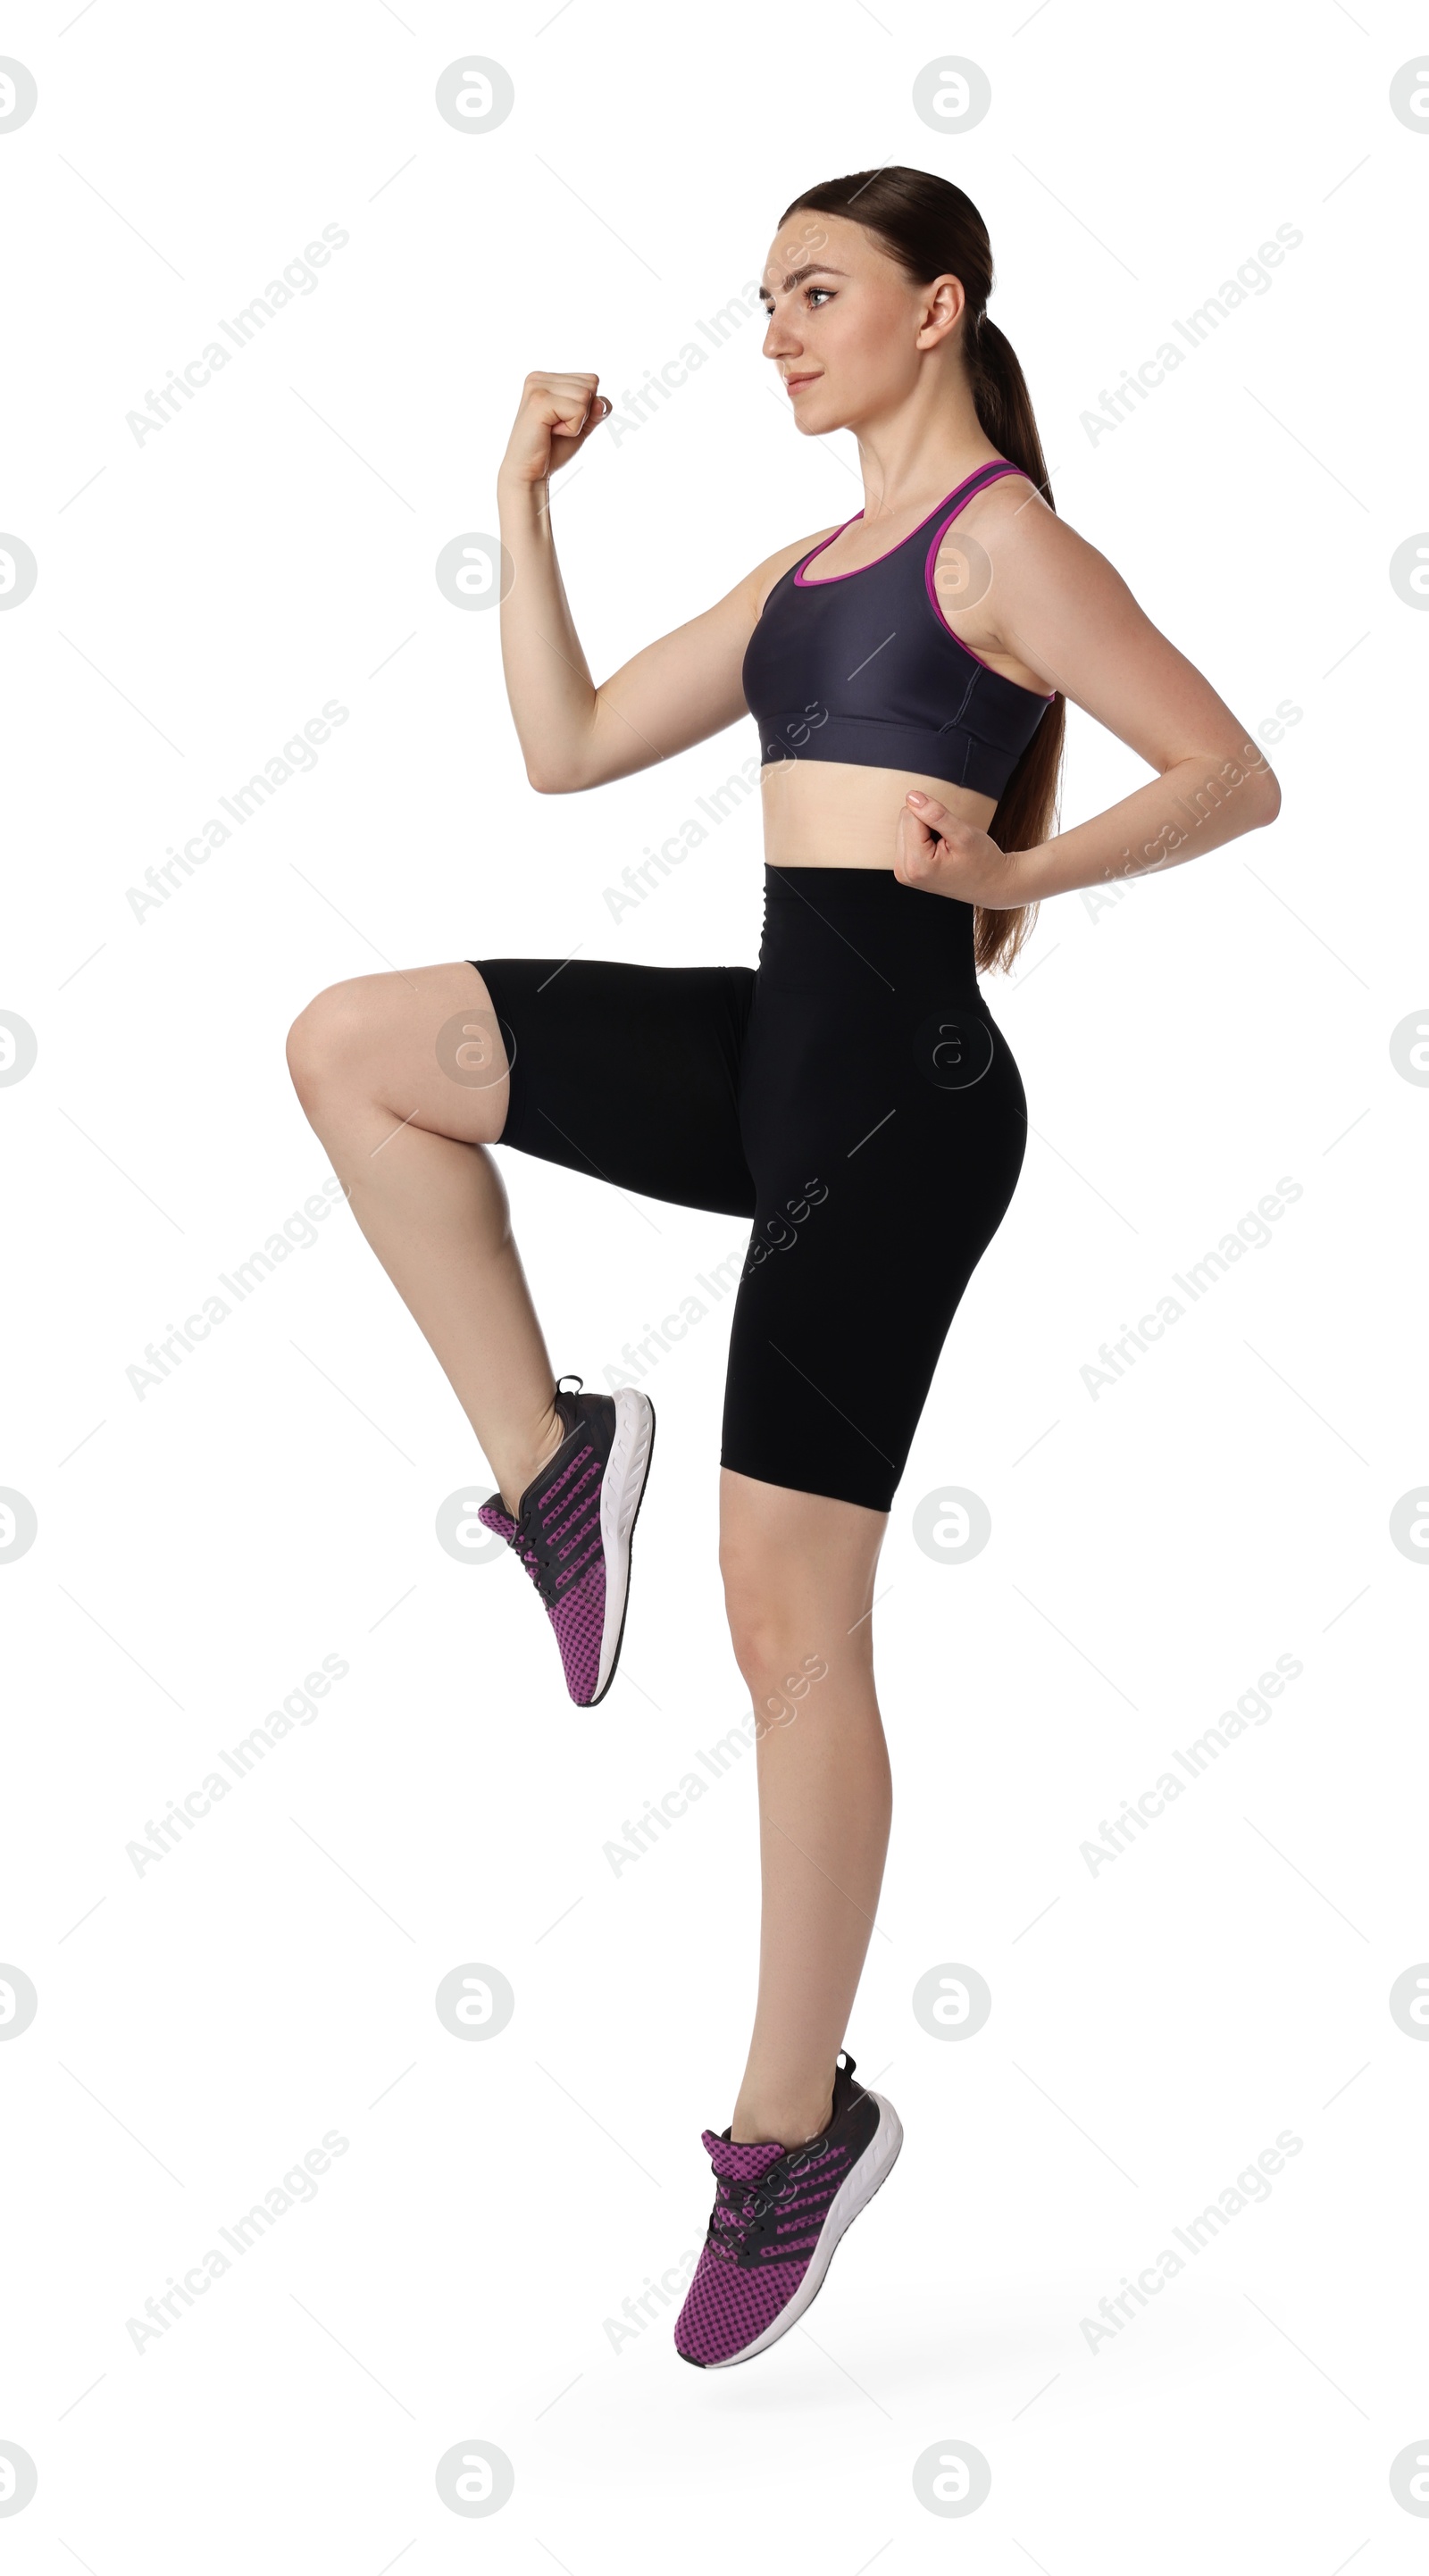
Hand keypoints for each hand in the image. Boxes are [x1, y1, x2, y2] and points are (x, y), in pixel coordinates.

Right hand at [500, 371, 610, 487]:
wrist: (530, 474)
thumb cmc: (552, 450)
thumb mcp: (581, 426)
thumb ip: (596, 410)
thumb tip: (600, 401)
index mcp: (547, 379)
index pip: (591, 380)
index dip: (586, 407)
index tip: (562, 421)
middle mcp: (539, 378)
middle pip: (590, 385)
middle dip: (582, 413)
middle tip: (557, 428)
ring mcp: (537, 387)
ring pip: (585, 396)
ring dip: (576, 422)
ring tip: (553, 430)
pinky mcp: (540, 401)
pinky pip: (578, 410)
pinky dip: (572, 429)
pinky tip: (551, 432)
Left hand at [893, 790, 1022, 905]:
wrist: (990, 885)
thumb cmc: (982, 862)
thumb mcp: (963, 834)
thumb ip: (935, 814)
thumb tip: (911, 796)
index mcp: (916, 864)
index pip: (911, 815)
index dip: (934, 816)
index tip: (950, 833)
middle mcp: (904, 871)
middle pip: (905, 819)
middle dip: (928, 823)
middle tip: (949, 841)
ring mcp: (903, 871)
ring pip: (905, 826)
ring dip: (927, 830)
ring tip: (946, 847)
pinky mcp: (905, 869)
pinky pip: (908, 837)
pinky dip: (924, 838)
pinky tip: (939, 851)